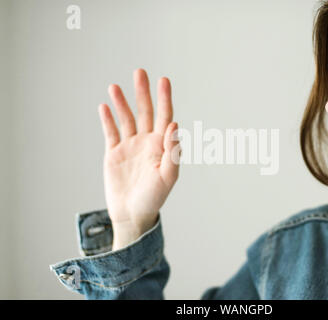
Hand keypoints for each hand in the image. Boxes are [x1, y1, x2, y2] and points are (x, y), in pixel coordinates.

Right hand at [98, 69, 180, 249]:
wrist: (132, 214)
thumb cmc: (153, 198)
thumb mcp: (167, 177)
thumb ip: (172, 151)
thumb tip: (175, 124)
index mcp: (162, 146)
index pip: (165, 117)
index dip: (165, 98)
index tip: (164, 80)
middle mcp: (147, 142)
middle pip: (146, 112)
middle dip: (143, 92)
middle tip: (140, 72)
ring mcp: (130, 146)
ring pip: (127, 119)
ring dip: (122, 103)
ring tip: (114, 86)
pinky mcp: (114, 153)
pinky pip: (110, 132)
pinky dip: (107, 119)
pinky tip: (104, 106)